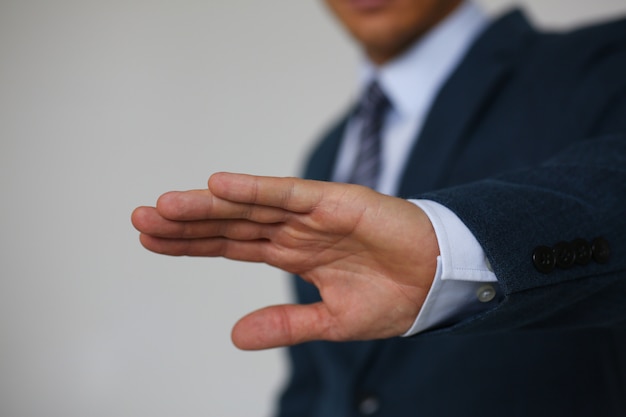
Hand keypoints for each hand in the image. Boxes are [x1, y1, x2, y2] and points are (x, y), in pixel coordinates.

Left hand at [131, 173, 439, 349]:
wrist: (440, 280)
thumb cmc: (394, 295)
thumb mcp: (331, 322)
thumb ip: (285, 325)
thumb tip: (234, 335)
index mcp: (293, 253)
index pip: (231, 245)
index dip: (192, 243)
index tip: (152, 240)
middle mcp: (295, 229)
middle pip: (231, 223)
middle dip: (187, 223)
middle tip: (142, 220)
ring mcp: (313, 213)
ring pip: (250, 206)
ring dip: (208, 205)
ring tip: (164, 207)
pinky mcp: (337, 202)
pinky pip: (289, 194)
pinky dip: (255, 189)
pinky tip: (219, 186)